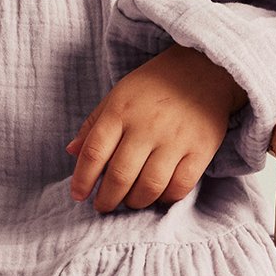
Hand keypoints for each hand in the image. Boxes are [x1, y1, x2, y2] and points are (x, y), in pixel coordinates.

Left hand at [64, 43, 245, 213]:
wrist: (204, 68)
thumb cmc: (155, 85)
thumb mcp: (118, 95)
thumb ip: (93, 124)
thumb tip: (71, 152)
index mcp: (121, 111)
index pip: (94, 153)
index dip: (82, 180)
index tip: (79, 195)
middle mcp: (147, 126)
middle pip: (120, 176)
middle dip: (107, 199)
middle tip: (103, 206)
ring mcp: (176, 139)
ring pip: (149, 187)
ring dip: (135, 202)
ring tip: (130, 201)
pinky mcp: (201, 149)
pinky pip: (180, 186)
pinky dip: (166, 198)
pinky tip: (158, 195)